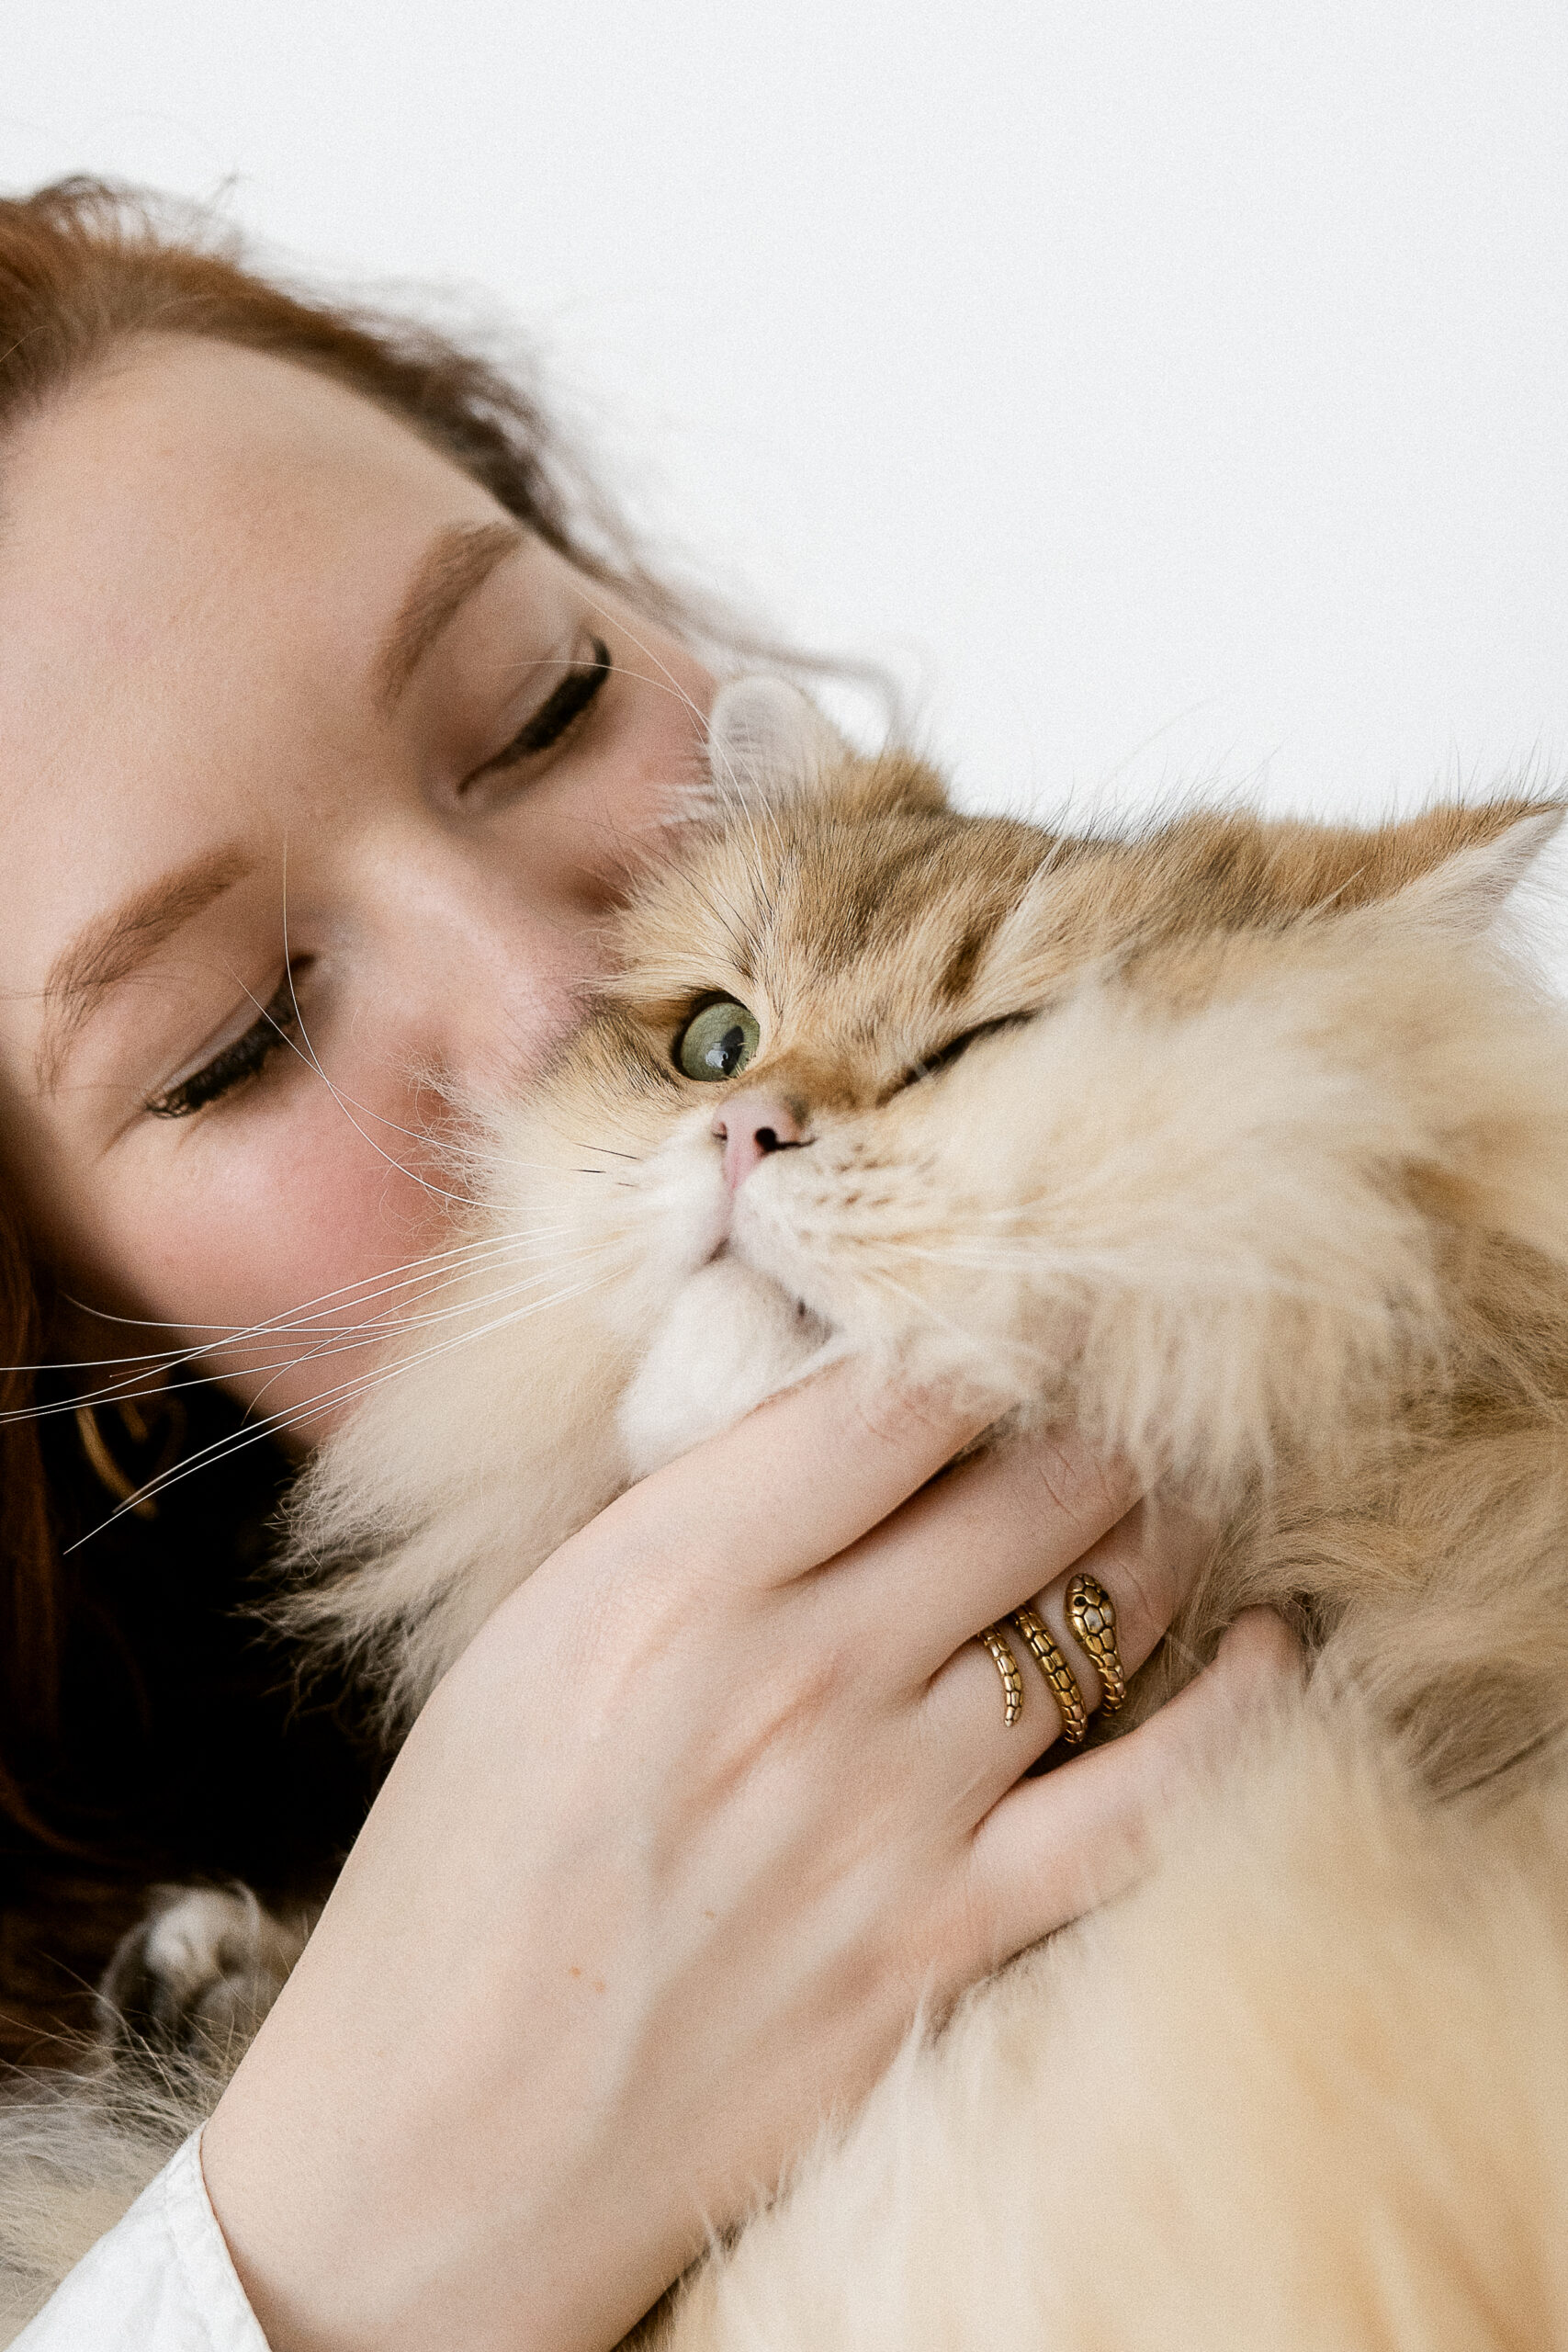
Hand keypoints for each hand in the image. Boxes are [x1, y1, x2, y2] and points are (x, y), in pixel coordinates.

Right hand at [202, 1365, 1298, 2351]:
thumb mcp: (527, 1642)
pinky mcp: (943, 1938)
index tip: (1009, 1322)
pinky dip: (1237, 1715)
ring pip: (1099, 1610)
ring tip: (1161, 1504)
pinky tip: (1270, 1652)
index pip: (892, 1398)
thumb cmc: (455, 1876)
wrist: (440, 2140)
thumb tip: (823, 1422)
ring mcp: (887, 1812)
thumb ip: (682, 1526)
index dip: (979, 1338)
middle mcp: (800, 1674)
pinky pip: (1150, 1801)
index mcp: (668, 1578)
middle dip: (1086, 1428)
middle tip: (1105, 1410)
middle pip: (1028, 1486)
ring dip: (1149, 1539)